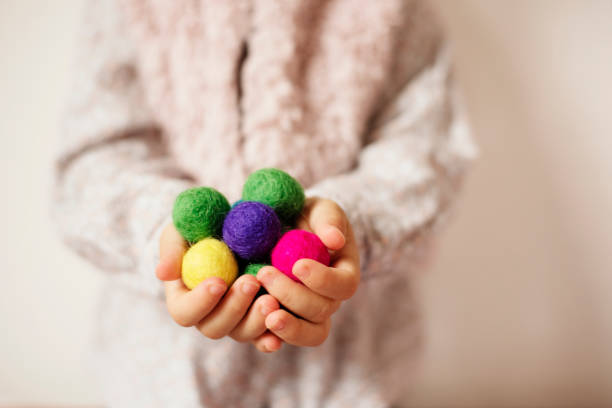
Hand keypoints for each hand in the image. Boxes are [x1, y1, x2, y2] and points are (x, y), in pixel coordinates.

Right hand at [155, 223, 283, 352]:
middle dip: (234, 307)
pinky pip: (266, 335)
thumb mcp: (181, 231)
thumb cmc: (201, 228)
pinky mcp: (260, 318)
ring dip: (257, 320)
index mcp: (185, 298)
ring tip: (272, 299)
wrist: (236, 226)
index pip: (185, 312)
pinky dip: (274, 336)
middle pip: (215, 327)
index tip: (218, 281)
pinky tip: (282, 332)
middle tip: (251, 281)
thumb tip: (163, 272)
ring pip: (243, 333)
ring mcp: (236, 319)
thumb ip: (171, 249)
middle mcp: (209, 315)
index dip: (200, 301)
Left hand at [255, 197, 360, 348]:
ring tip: (266, 310)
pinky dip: (271, 340)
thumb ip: (329, 220)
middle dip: (294, 296)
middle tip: (265, 273)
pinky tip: (261, 335)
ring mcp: (306, 315)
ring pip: (308, 334)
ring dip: (288, 326)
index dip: (323, 280)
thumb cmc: (308, 217)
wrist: (286, 228)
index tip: (298, 265)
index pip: (343, 285)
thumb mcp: (321, 209)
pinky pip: (281, 340)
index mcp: (344, 275)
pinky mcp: (282, 320)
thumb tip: (334, 240)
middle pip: (321, 311)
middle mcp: (329, 300)